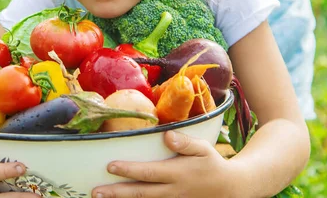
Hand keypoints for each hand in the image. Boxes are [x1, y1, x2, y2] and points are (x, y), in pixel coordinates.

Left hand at [92, 131, 240, 197]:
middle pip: (140, 193)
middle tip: (96, 191)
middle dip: (117, 193)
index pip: (148, 173)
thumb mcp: (203, 149)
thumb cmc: (212, 164)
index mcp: (177, 174)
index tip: (110, 166)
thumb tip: (166, 135)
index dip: (128, 170)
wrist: (230, 189)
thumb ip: (185, 143)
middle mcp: (172, 191)